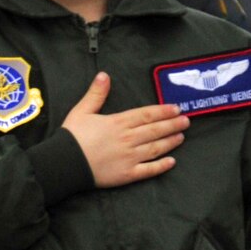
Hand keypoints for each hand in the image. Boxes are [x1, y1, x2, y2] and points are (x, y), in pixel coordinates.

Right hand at [61, 72, 187, 186]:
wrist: (64, 163)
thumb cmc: (72, 136)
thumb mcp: (81, 111)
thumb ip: (96, 94)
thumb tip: (104, 75)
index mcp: (118, 123)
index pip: (146, 115)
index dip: (163, 111)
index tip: (176, 108)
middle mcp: (128, 139)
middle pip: (155, 130)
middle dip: (172, 125)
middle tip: (186, 121)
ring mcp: (129, 157)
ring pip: (156, 148)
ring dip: (170, 142)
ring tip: (181, 137)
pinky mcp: (127, 174)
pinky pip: (149, 170)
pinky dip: (161, 166)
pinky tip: (171, 162)